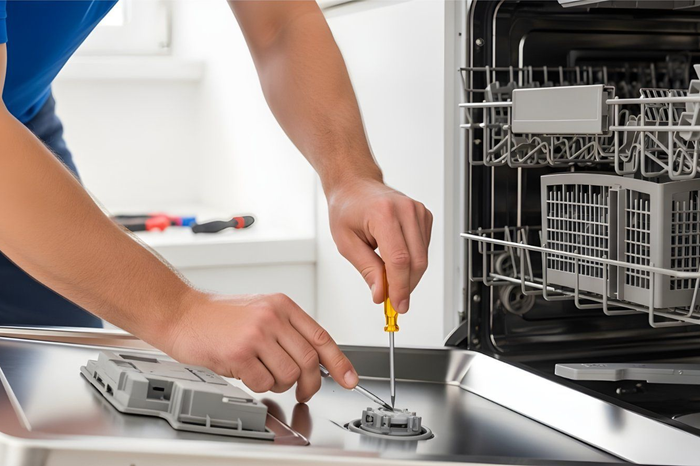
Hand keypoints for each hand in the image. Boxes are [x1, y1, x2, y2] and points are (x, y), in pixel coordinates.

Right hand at [165, 291, 357, 402]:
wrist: (182, 313)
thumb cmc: (218, 315)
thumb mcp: (261, 310)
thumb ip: (287, 330)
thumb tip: (315, 359)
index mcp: (282, 305)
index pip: (321, 337)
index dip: (340, 362)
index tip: (350, 378)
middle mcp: (273, 317)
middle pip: (309, 361)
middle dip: (310, 383)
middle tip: (304, 392)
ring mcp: (257, 334)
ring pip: (288, 375)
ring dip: (279, 384)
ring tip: (263, 375)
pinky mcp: (240, 352)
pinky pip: (263, 383)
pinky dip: (258, 386)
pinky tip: (246, 373)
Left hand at [327, 178, 432, 312]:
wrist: (355, 186)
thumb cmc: (347, 209)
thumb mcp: (347, 243)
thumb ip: (367, 270)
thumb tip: (382, 294)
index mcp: (384, 214)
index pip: (399, 259)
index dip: (400, 287)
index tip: (398, 305)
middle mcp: (406, 210)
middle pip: (417, 261)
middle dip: (406, 286)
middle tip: (392, 300)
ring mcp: (418, 212)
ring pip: (423, 258)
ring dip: (409, 276)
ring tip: (387, 277)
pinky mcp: (425, 216)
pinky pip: (423, 249)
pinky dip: (412, 262)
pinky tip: (395, 260)